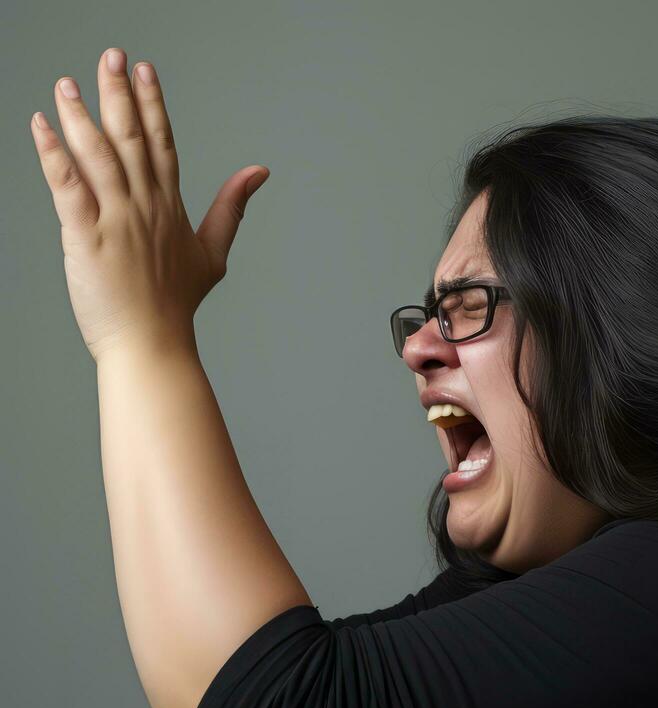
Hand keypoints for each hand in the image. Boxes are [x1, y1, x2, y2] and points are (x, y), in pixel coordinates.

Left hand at [30, 47, 269, 361]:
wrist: (153, 345)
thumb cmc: (176, 304)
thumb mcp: (214, 253)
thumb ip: (233, 208)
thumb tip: (260, 172)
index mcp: (170, 207)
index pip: (163, 143)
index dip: (153, 103)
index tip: (145, 70)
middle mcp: (146, 207)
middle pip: (133, 139)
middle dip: (120, 93)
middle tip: (111, 55)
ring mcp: (118, 221)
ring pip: (99, 157)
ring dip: (82, 116)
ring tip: (67, 83)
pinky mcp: (88, 238)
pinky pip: (68, 188)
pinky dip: (53, 155)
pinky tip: (41, 127)